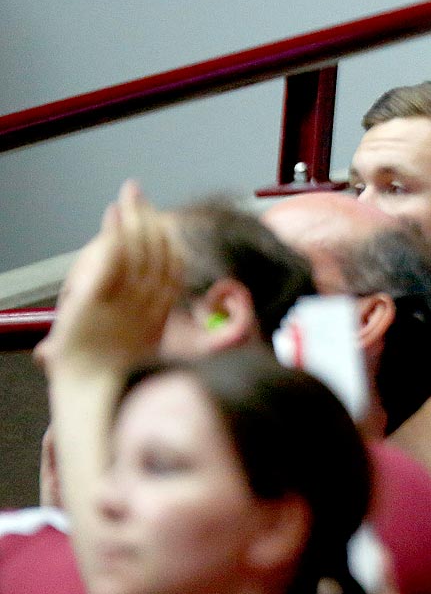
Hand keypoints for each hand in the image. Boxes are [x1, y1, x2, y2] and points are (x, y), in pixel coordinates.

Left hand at [36, 181, 181, 376]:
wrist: (95, 397)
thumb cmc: (107, 387)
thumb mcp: (122, 362)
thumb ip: (113, 351)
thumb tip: (105, 341)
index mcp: (157, 318)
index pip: (172, 272)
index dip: (169, 244)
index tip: (164, 224)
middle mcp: (148, 304)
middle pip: (159, 253)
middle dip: (151, 220)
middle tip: (141, 196)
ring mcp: (126, 300)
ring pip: (140, 250)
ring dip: (136, 218)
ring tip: (130, 195)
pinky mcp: (100, 298)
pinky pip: (115, 259)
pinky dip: (116, 233)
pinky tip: (113, 214)